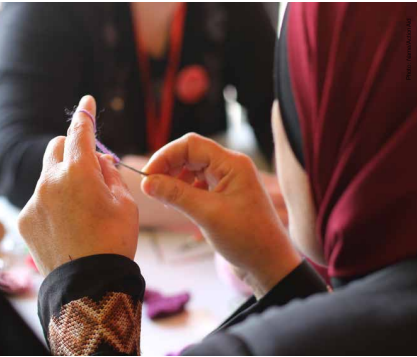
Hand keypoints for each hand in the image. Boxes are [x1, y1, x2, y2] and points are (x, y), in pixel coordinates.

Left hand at [18, 96, 138, 275]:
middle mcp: (51, 180)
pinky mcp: (26, 218)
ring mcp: (35, 200)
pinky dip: (52, 201)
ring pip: (47, 174)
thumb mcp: (125, 204)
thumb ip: (110, 175)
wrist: (90, 285)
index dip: (85, 113)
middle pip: (56, 147)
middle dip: (71, 149)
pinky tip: (66, 225)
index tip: (86, 101)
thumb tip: (100, 160)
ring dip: (62, 178)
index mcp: (80, 172)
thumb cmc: (114, 241)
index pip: (81, 131)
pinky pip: (39, 198)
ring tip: (80, 207)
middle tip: (88, 168)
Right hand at [141, 133, 300, 297]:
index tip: (148, 176)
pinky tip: (178, 205)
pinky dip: (184, 191)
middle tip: (152, 188)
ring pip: (193, 169)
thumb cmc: (246, 238)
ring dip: (175, 180)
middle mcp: (231, 167)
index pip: (191, 145)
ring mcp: (228, 180)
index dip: (166, 156)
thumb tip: (147, 182)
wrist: (269, 263)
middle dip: (169, 168)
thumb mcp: (207, 215)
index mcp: (232, 164)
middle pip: (190, 154)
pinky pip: (198, 184)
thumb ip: (176, 195)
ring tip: (166, 199)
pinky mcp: (225, 194)